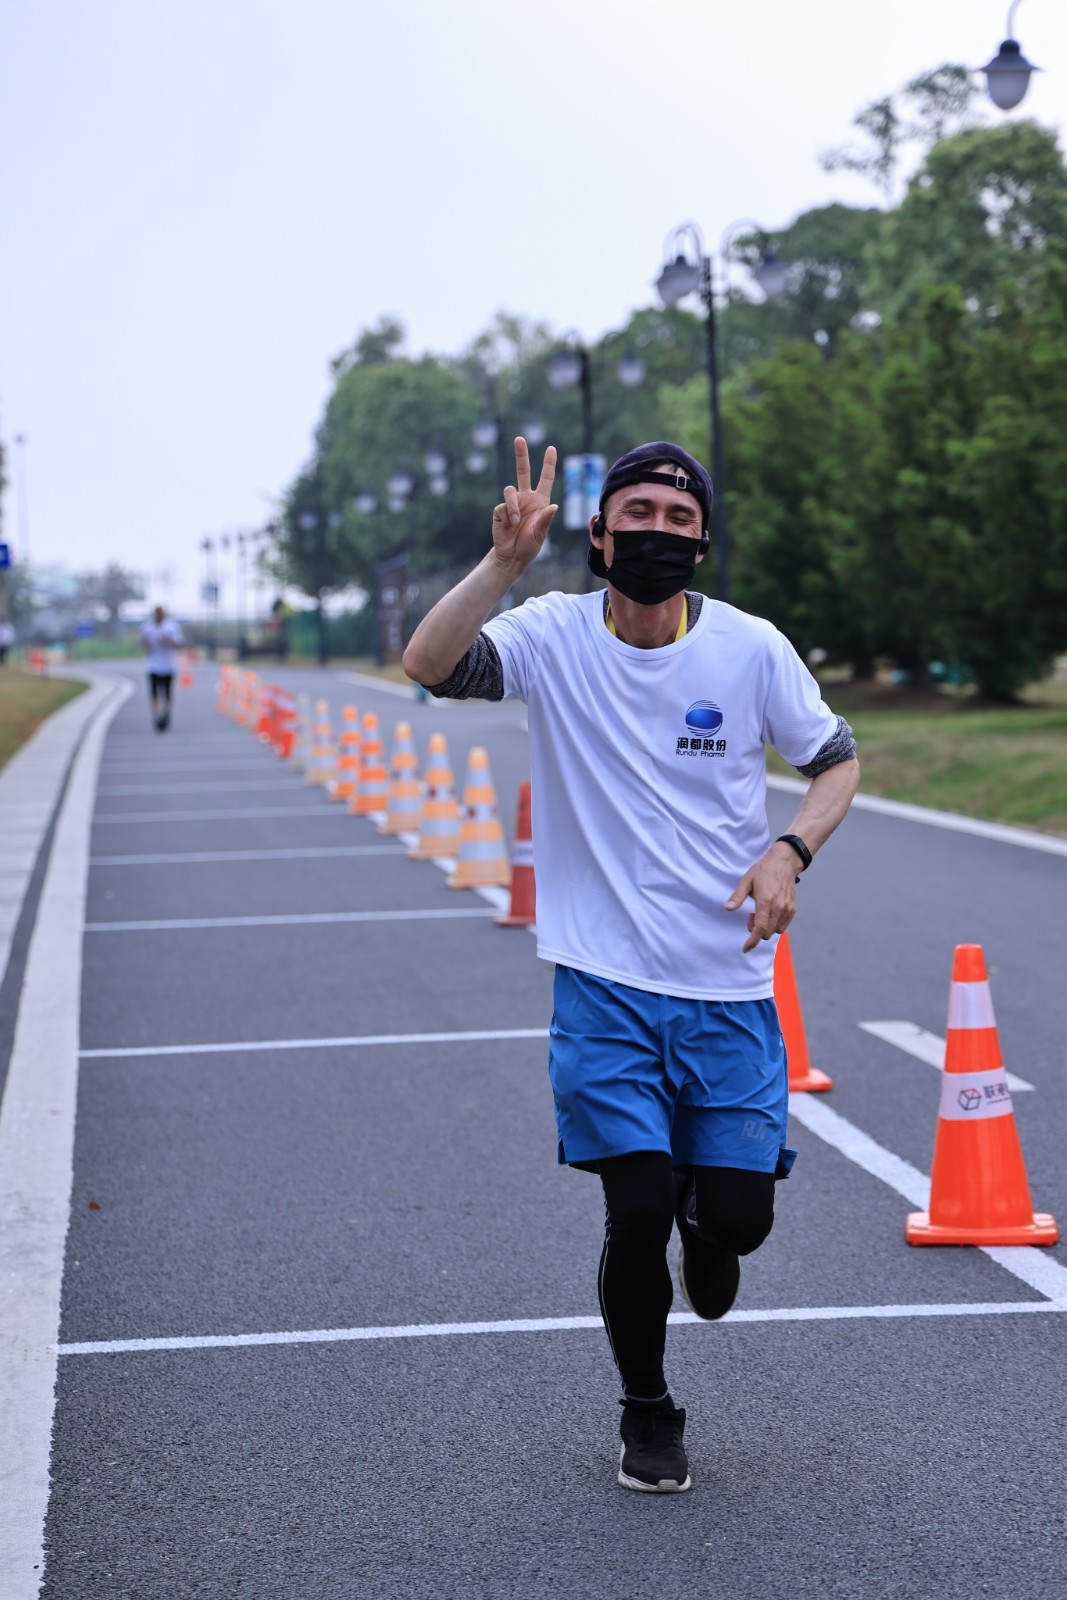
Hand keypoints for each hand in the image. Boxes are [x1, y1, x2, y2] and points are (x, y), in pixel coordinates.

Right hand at [491, 438, 557, 574]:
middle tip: (519, 439)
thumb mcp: (541, 534)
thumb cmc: (529, 546)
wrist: (511, 556)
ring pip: (510, 489)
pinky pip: (504, 504)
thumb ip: (546, 519)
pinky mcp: (500, 509)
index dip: (548, 464)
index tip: (551, 448)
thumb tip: (553, 505)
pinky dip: (508, 513)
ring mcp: (512, 503)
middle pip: (522, 471)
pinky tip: (510, 524)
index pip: (545, 479)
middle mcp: (526, 498)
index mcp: (540, 501)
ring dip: (514, 505)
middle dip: (521, 455)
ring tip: (515, 521)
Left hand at [725, 844, 799, 953]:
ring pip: (776, 931)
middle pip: (767, 933)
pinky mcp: (793, 909)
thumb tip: (728, 908)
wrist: (784, 863)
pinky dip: (775, 925)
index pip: (760, 929)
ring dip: (766, 928)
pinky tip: (769, 913)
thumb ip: (737, 896)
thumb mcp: (746, 881)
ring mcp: (787, 909)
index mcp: (766, 901)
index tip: (745, 948)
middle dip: (756, 930)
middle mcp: (778, 908)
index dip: (752, 941)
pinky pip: (783, 926)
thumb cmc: (763, 871)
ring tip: (761, 913)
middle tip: (751, 916)